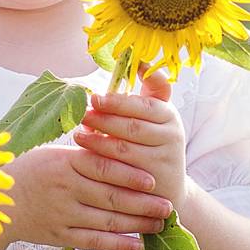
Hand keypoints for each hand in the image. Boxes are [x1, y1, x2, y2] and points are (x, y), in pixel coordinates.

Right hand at [1, 144, 174, 249]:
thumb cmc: (33, 171)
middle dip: (143, 203)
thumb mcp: (55, 153)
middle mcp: (64, 188)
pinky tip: (137, 245)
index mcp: (65, 162)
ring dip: (136, 224)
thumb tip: (123, 146)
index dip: (130, 175)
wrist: (1, 202)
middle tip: (167, 206)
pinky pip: (93, 242)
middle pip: (110, 197)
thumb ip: (87, 153)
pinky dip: (117, 245)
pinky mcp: (59, 235)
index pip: (103, 168)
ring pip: (106, 221)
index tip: (153, 181)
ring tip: (159, 224)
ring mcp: (62, 214)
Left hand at [73, 65, 187, 215]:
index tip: (95, 98)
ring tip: (77, 135)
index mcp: (169, 114)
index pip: (144, 104)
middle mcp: (172, 135)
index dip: (119, 101)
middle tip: (80, 115)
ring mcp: (164, 159)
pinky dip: (101, 162)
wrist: (167, 190)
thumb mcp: (154, 118)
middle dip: (103, 119)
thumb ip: (146, 91)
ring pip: (125, 148)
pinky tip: (85, 157)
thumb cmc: (152, 144)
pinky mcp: (153, 181)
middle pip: (133, 125)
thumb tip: (136, 59)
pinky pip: (121, 170)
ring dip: (98, 141)